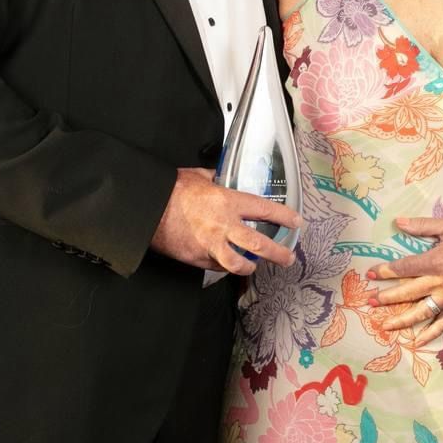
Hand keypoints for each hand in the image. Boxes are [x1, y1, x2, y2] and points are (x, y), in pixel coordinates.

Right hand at [150, 167, 301, 274]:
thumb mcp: (199, 176)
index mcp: (227, 202)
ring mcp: (210, 245)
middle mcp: (223, 226)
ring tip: (256, 266)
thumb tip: (222, 176)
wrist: (148, 209)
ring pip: (238, 264)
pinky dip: (224, 266)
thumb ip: (216, 179)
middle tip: (288, 257)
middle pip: (259, 245)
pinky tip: (227, 263)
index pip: (265, 210)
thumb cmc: (171, 191)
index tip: (295, 222)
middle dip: (278, 253)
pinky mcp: (197, 259)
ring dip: (250, 267)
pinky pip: (216, 266)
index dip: (284, 217)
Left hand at [365, 216, 442, 345]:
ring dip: (403, 320)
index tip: (369, 274)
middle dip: (387, 297)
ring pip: (423, 312)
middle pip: (408, 292)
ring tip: (386, 326)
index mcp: (436, 260)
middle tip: (370, 302)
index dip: (385, 271)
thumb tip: (398, 222)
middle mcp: (441, 282)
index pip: (404, 268)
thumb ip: (421, 226)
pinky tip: (418, 342)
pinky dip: (431, 333)